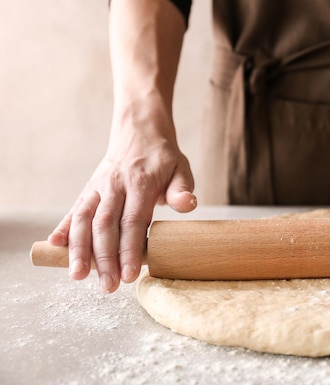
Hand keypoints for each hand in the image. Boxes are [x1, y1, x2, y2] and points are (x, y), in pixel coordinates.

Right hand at [47, 126, 195, 292]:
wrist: (138, 131)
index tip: (129, 274)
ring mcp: (98, 187)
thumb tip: (189, 205)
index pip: (133, 220)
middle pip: (105, 225)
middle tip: (108, 286)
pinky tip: (54, 247)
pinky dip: (63, 228)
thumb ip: (182, 189)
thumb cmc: (163, 158)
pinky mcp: (87, 189)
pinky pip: (73, 210)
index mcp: (140, 183)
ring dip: (79, 249)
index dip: (130, 249)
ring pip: (84, 220)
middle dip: (104, 258)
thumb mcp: (181, 169)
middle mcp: (114, 185)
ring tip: (77, 276)